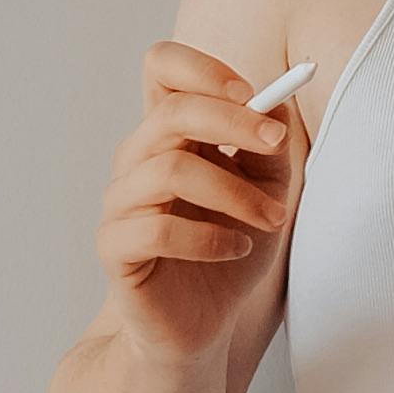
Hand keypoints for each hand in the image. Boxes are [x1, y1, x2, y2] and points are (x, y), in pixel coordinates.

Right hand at [94, 39, 305, 363]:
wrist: (200, 325)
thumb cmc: (228, 251)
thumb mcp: (266, 192)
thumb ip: (268, 148)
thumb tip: (275, 102)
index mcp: (169, 135)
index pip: (161, 67)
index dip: (201, 67)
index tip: (253, 94)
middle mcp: (138, 160)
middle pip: (171, 110)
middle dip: (234, 122)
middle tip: (277, 145)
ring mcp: (121, 203)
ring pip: (169, 169)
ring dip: (234, 192)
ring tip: (271, 220)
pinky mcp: (116, 249)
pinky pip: (158, 229)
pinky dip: (209, 238)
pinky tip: (236, 250)